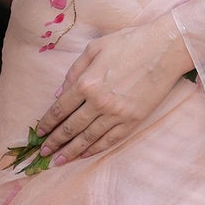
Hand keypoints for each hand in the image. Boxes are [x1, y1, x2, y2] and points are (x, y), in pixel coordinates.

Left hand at [34, 18, 194, 166]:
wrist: (165, 49)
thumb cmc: (130, 43)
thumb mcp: (95, 48)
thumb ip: (74, 71)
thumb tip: (59, 93)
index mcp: (86, 83)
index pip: (61, 108)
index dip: (48, 122)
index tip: (40, 133)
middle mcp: (98, 102)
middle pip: (71, 127)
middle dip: (55, 142)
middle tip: (44, 154)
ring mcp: (117, 114)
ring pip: (88, 138)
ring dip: (71, 151)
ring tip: (58, 161)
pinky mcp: (133, 120)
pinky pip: (110, 139)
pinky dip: (96, 149)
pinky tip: (85, 155)